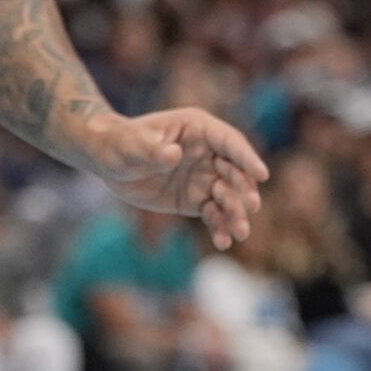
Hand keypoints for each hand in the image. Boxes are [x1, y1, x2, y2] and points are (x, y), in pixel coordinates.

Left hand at [84, 109, 269, 249]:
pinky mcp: (195, 200)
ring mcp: (203, 177)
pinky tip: (223, 242)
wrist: (107, 161)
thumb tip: (174, 155)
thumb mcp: (132, 145)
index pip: (229, 142)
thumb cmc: (120, 143)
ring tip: (240, 233)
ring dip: (237, 213)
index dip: (246, 157)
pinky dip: (220, 228)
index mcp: (198, 129)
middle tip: (251, 207)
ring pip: (228, 196)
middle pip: (235, 171)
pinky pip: (213, 215)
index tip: (262, 174)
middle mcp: (207, 153)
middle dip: (244, 189)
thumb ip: (153, 150)